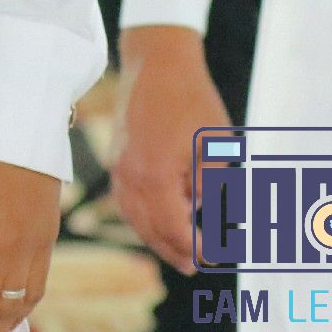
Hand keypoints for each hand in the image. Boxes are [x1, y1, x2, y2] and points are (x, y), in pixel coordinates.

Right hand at [112, 25, 226, 273]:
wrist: (157, 64)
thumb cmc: (191, 102)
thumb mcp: (213, 148)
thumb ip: (207, 187)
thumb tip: (198, 212)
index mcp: (154, 176)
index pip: (173, 229)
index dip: (194, 248)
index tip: (215, 258)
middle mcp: (129, 175)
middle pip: (147, 227)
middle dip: (171, 250)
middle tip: (193, 266)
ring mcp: (119, 165)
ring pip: (132, 214)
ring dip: (154, 236)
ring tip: (175, 250)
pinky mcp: (117, 155)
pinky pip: (125, 197)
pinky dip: (140, 215)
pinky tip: (155, 218)